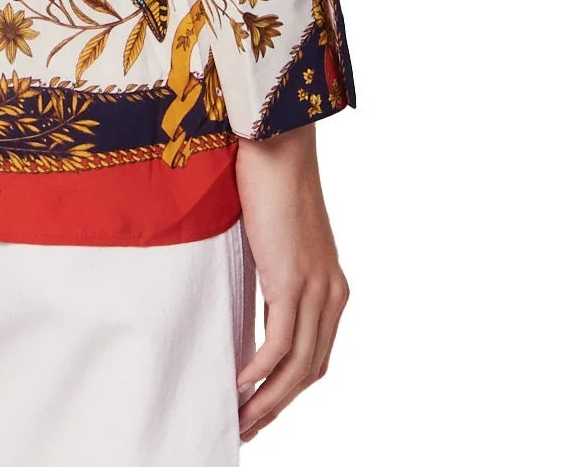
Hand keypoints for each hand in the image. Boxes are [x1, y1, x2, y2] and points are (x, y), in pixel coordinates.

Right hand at [233, 123, 348, 439]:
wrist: (275, 141)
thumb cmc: (268, 181)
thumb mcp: (275, 242)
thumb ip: (273, 277)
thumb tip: (250, 310)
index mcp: (330, 286)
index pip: (316, 356)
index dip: (289, 389)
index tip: (259, 407)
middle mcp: (332, 294)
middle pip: (310, 371)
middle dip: (277, 406)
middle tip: (245, 427)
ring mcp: (315, 289)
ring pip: (297, 368)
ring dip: (267, 401)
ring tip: (239, 420)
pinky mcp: (293, 281)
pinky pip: (279, 346)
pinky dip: (259, 374)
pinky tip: (238, 385)